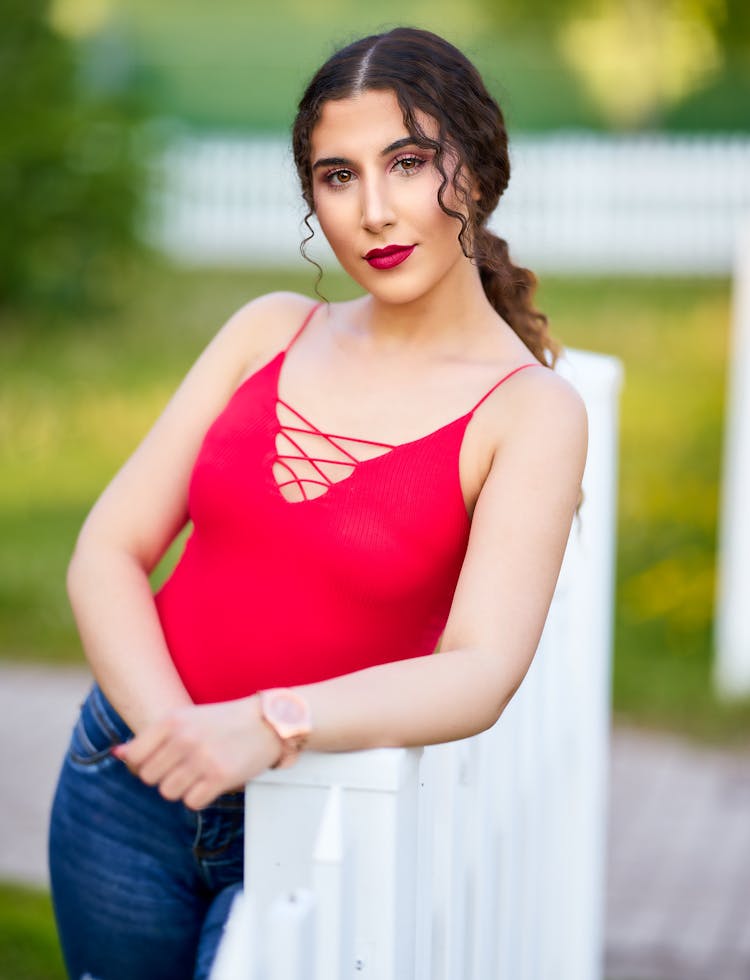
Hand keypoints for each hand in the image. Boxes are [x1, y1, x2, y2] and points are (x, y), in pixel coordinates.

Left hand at [112, 696, 282, 808]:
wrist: (266, 722)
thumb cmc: (223, 722)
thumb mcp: (185, 719)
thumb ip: (151, 738)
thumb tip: (118, 755)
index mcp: (172, 720)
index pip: (135, 756)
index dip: (146, 763)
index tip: (164, 759)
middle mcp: (183, 738)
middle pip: (149, 778)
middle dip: (165, 776)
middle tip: (186, 766)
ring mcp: (200, 758)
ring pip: (168, 792)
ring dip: (183, 788)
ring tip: (200, 772)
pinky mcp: (219, 777)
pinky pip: (191, 802)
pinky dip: (200, 796)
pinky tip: (212, 781)